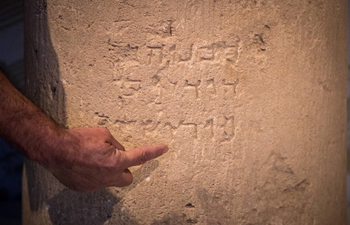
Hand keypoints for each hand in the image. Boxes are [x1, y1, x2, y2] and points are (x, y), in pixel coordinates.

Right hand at [43, 127, 167, 191]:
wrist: (55, 150)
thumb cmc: (79, 139)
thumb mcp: (103, 134)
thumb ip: (116, 144)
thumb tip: (118, 150)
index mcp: (116, 162)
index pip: (141, 156)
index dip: (154, 152)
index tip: (164, 148)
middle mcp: (108, 177)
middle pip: (127, 177)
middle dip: (125, 169)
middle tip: (116, 159)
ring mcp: (96, 185)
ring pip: (110, 180)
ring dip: (108, 171)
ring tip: (94, 159)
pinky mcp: (84, 188)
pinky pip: (95, 182)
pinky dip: (94, 175)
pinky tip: (84, 165)